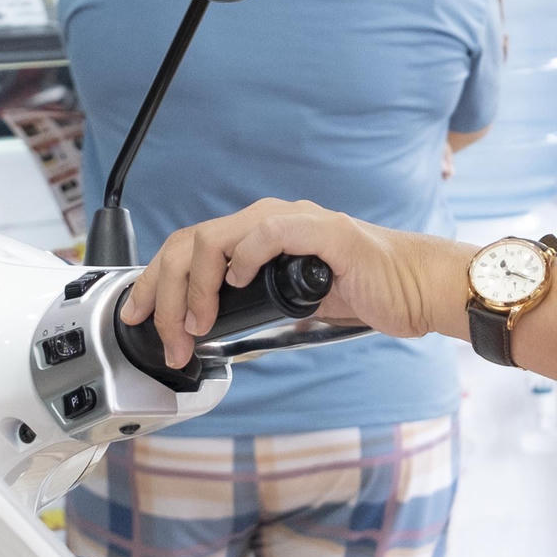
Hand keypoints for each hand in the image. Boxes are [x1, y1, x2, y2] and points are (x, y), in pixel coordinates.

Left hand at [133, 198, 460, 359]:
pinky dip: (245, 257)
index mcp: (260, 235)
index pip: (189, 248)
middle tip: (164, 336)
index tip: (138, 318)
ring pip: (217, 238)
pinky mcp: (326, 232)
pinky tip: (239, 285)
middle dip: (163, 293)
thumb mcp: (295, 304)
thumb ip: (257, 304)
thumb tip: (212, 330)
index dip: (154, 283)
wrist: (418, 290)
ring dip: (194, 287)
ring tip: (194, 325)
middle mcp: (272, 220)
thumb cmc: (367, 292)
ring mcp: (297, 222)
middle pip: (190, 242)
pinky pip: (270, 232)